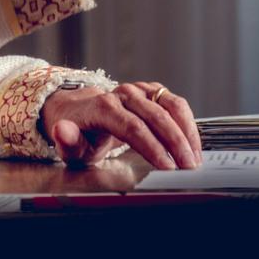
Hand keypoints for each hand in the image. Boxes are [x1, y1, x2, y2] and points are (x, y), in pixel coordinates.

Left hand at [40, 80, 202, 170]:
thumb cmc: (78, 132)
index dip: (152, 147)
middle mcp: (123, 94)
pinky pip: (175, 104)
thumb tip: (63, 131)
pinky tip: (193, 143)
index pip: (133, 127)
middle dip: (175, 143)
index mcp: (103, 106)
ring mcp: (139, 90)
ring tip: (195, 158)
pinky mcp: (151, 91)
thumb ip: (67, 140)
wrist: (80, 111)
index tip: (167, 167)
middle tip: (188, 167)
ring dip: (187, 132)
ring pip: (171, 105)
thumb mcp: (68, 144)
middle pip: (156, 116)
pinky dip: (188, 123)